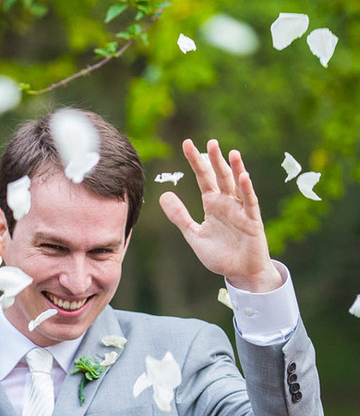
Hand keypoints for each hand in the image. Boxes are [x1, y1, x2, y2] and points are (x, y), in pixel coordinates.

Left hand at [159, 139, 282, 292]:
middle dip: (214, 160)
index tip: (187, 144)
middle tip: (208, 142)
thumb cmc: (220, 254)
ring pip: (236, 186)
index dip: (196, 162)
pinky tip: (243, 176)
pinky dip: (246, 189)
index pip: (203, 178)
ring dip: (234, 169)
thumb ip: (180, 216)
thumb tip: (163, 195)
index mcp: (212, 204)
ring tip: (230, 152)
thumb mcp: (194, 234)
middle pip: (219, 177)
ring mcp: (241, 210)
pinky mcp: (252, 221)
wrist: (240, 273)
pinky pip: (249, 202)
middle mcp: (227, 203)